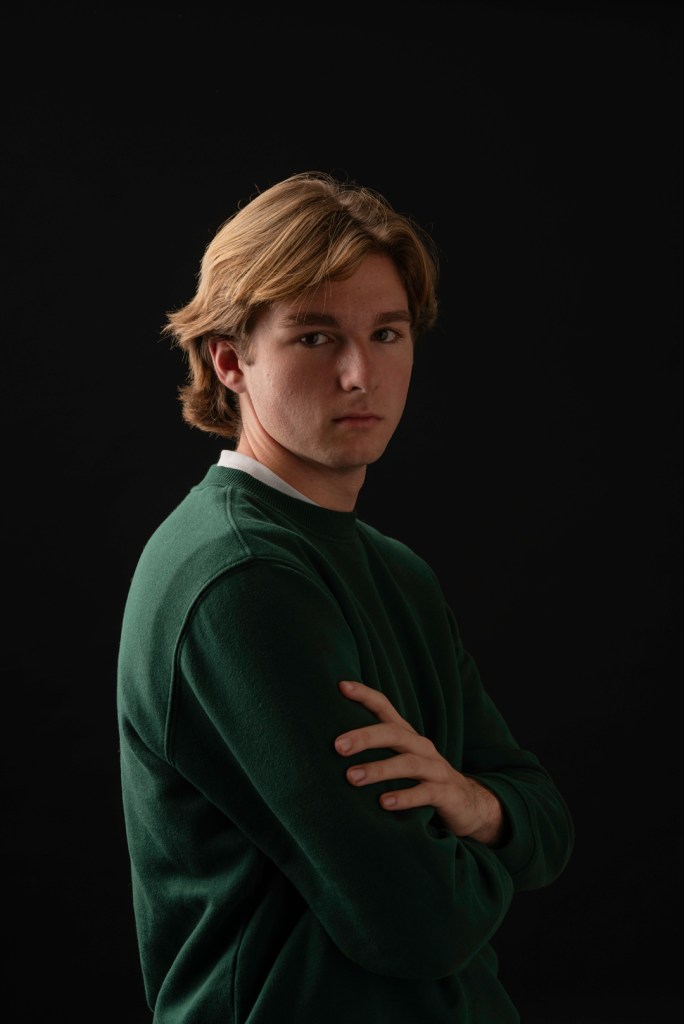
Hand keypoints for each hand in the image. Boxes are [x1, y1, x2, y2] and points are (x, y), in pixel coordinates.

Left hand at [335, 680, 505, 845]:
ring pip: (408, 763)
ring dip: (379, 769)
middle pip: (394, 734)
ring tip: (352, 777)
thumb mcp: (401, 760)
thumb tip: (332, 746)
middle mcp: (422, 747)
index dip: (366, 695)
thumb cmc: (423, 780)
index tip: (342, 686)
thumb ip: (377, 752)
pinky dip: (404, 797)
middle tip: (337, 746)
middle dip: (365, 737)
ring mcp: (436, 769)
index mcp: (408, 737)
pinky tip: (383, 803)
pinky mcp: (446, 793)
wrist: (469, 804)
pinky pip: (425, 793)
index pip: (385, 708)